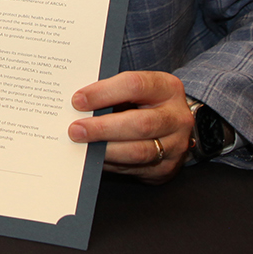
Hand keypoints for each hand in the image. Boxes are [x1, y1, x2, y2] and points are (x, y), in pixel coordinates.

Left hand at [67, 70, 194, 183]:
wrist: (173, 125)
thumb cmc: (145, 102)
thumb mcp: (136, 89)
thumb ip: (112, 92)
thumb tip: (78, 103)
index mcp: (167, 88)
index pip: (134, 85)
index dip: (103, 93)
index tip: (78, 100)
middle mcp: (176, 117)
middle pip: (140, 124)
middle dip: (103, 128)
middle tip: (76, 130)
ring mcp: (175, 145)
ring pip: (139, 151)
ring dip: (106, 150)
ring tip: (82, 145)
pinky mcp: (166, 168)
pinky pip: (135, 168)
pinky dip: (111, 163)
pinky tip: (95, 156)